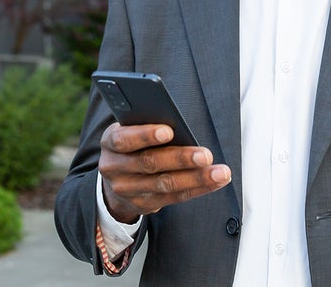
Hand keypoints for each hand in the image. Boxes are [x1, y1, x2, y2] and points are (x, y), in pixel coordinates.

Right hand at [98, 122, 232, 223]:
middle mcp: (114, 168)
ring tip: (220, 172)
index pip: (124, 139)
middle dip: (180, 159)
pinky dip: (198, 188)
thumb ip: (145, 127)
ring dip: (196, 178)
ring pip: (165, 184)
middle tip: (206, 155)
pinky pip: (174, 197)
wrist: (115, 181)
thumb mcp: (129, 131)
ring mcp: (127, 190)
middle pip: (149, 163)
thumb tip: (177, 126)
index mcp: (110, 142)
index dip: (145, 135)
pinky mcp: (143, 205)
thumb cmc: (132, 145)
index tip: (169, 131)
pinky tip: (216, 180)